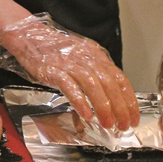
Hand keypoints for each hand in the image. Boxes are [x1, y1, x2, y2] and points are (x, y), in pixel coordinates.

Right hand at [0, 13, 139, 131]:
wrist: (29, 36)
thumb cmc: (55, 49)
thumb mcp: (82, 55)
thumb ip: (97, 70)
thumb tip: (111, 93)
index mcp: (96, 55)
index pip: (120, 78)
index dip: (129, 100)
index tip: (133, 117)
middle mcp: (86, 58)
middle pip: (109, 84)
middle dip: (120, 107)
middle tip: (123, 125)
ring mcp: (70, 64)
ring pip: (93, 85)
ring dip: (103, 107)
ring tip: (107, 124)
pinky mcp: (54, 70)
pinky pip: (70, 86)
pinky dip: (80, 101)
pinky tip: (86, 114)